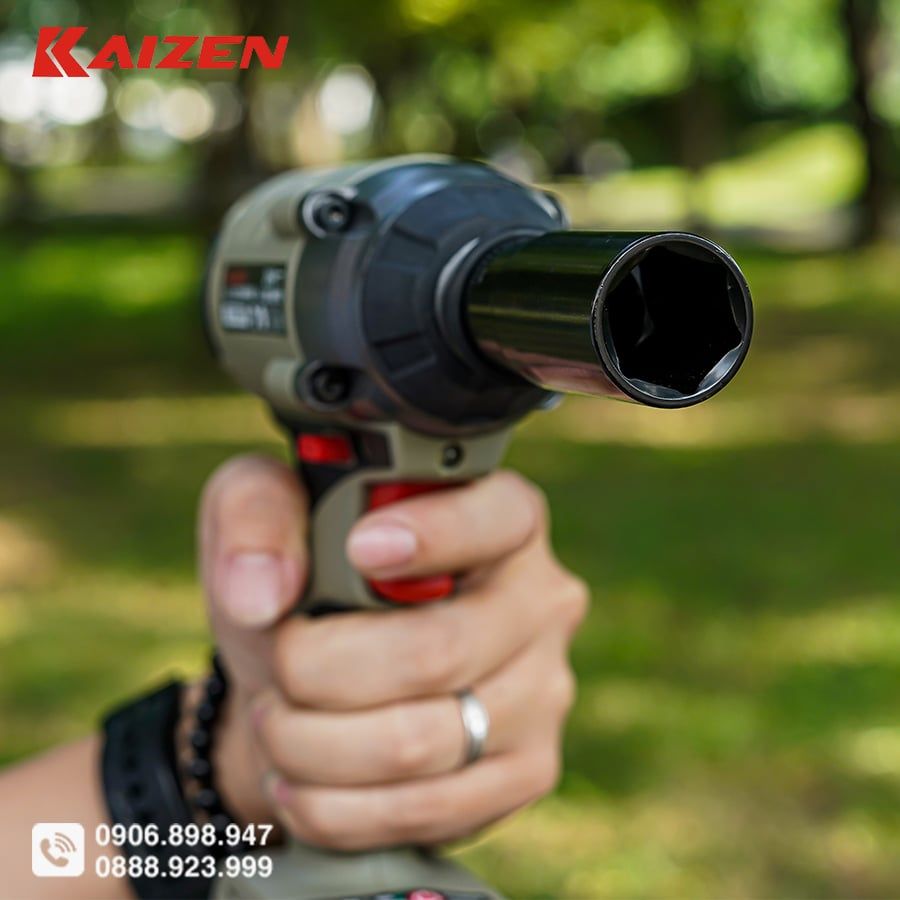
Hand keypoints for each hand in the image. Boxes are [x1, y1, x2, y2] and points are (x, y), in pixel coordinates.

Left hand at [198, 455, 588, 849]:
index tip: (358, 550)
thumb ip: (256, 516)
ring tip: (276, 720)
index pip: (498, 518)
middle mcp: (541, 601)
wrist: (321, 680)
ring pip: (418, 743)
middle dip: (320, 669)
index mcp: (504, 516)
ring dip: (312, 744)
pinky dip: (335, 807)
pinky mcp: (527, 771)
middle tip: (277, 661)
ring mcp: (544, 692)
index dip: (433, 535)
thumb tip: (262, 592)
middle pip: (436, 652)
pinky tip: (299, 779)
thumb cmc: (306, 580)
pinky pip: (426, 811)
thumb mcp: (266, 513)